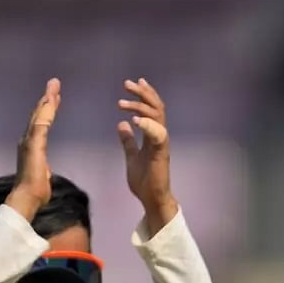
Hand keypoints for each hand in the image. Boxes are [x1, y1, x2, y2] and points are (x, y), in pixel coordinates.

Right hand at [6, 78, 61, 219]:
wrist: (27, 198)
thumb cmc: (35, 192)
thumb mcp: (42, 176)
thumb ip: (42, 170)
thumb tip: (44, 173)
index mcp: (31, 146)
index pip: (41, 123)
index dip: (47, 110)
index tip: (54, 98)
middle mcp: (27, 140)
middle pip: (39, 115)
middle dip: (47, 99)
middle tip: (54, 83)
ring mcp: (29, 141)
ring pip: (39, 116)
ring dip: (47, 100)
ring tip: (54, 86)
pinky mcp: (34, 145)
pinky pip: (41, 124)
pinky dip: (46, 112)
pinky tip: (51, 101)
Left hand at [117, 78, 177, 224]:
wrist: (152, 199)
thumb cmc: (144, 181)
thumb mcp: (131, 156)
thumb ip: (128, 141)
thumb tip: (121, 125)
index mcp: (153, 136)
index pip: (152, 110)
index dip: (145, 95)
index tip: (133, 83)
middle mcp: (159, 137)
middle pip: (156, 108)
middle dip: (143, 94)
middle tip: (127, 84)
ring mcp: (161, 144)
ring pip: (157, 117)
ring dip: (141, 106)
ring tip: (122, 102)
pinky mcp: (160, 154)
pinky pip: (157, 135)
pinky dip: (147, 125)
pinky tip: (135, 119)